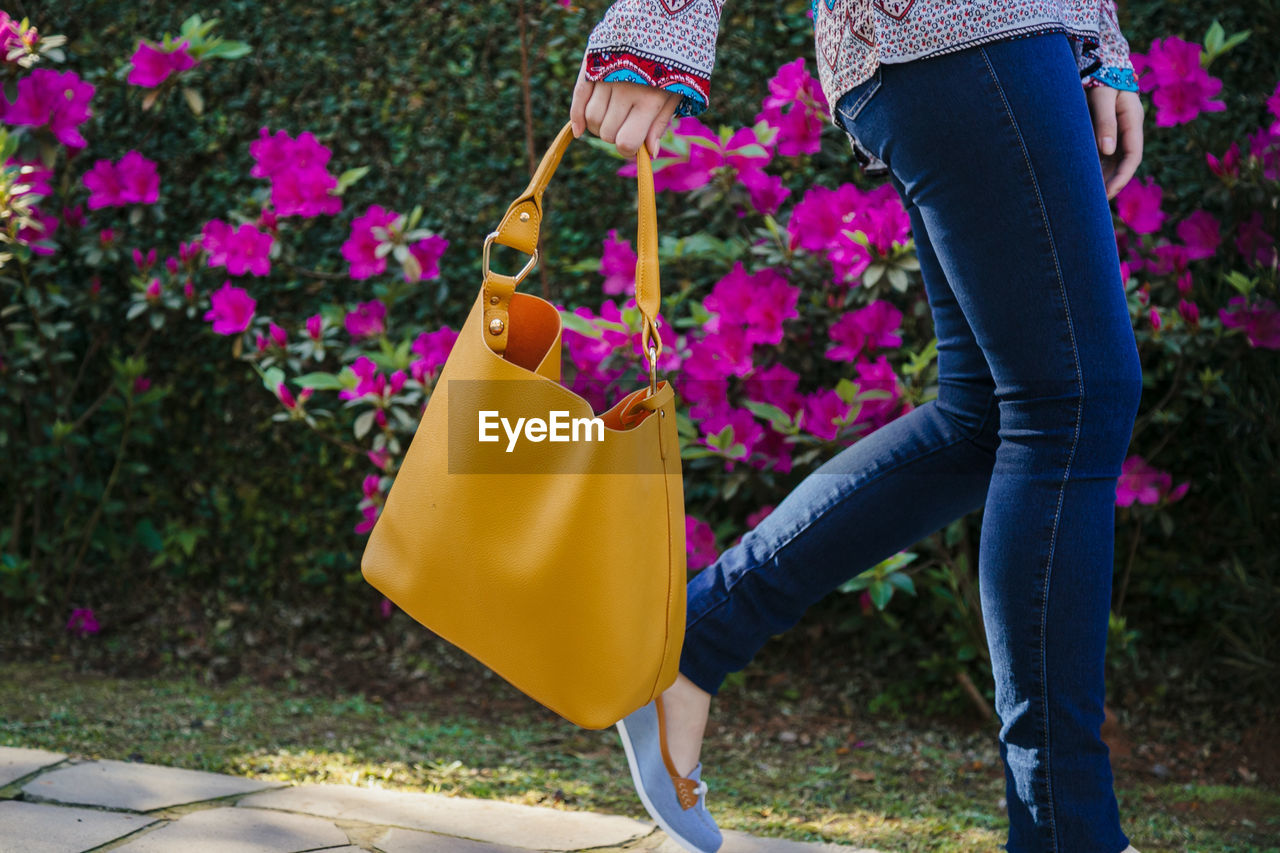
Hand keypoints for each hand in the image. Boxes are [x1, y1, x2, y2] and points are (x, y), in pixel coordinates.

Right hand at [570, 51, 680, 159]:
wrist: (655, 25)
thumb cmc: (668, 67)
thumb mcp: (673, 96)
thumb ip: (659, 124)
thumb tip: (649, 153)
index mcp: (649, 100)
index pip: (626, 142)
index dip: (628, 151)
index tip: (632, 147)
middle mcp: (625, 90)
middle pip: (606, 133)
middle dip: (613, 136)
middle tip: (624, 127)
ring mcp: (606, 78)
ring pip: (592, 118)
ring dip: (597, 126)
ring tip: (610, 119)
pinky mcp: (591, 68)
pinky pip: (578, 99)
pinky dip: (577, 118)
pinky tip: (579, 131)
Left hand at [1086, 85, 1143, 199]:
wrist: (1096, 60)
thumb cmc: (1100, 75)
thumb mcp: (1102, 96)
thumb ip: (1105, 121)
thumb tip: (1108, 150)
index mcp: (1133, 120)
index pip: (1133, 156)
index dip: (1122, 177)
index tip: (1108, 193)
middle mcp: (1127, 128)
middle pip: (1123, 163)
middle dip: (1111, 183)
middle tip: (1092, 204)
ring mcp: (1117, 130)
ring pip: (1112, 160)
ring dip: (1101, 178)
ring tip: (1084, 197)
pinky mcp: (1104, 130)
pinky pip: (1101, 153)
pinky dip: (1093, 167)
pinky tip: (1079, 179)